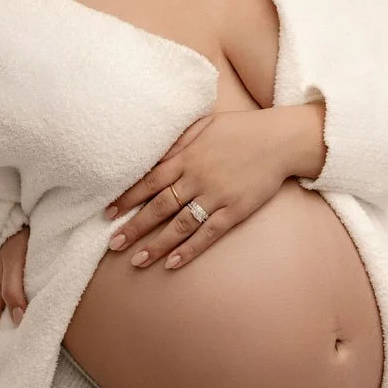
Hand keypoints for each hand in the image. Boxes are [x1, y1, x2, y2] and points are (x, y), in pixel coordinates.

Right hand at [0, 225, 29, 385]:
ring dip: (0, 347)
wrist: (19, 219)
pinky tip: (22, 337)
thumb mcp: (17, 263)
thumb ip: (15, 288)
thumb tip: (20, 319)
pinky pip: (9, 315)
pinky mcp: (15, 287)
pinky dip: (12, 331)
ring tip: (8, 368)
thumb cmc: (20, 239)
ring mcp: (4, 293)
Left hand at [103, 108, 293, 270]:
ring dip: (156, 244)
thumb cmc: (240, 130)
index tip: (107, 213)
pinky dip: (189, 249)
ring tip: (136, 260)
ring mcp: (217, 196)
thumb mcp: (203, 125)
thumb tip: (150, 155)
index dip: (126, 198)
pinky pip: (208, 234)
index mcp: (186, 156)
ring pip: (180, 225)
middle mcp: (197, 178)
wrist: (280, 139)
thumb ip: (176, 142)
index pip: (148, 181)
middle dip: (133, 227)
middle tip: (113, 244)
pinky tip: (172, 262)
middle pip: (158, 207)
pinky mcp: (235, 211)